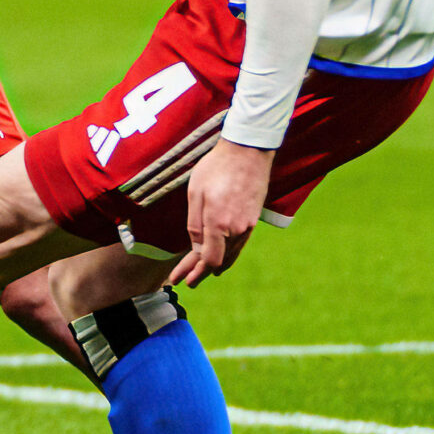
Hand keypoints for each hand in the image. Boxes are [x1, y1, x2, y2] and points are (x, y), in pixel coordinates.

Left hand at [173, 139, 274, 286]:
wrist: (248, 151)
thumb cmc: (216, 168)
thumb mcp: (196, 194)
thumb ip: (195, 225)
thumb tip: (195, 248)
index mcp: (218, 224)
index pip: (208, 260)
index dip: (194, 272)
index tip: (180, 279)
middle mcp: (236, 229)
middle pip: (219, 261)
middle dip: (201, 272)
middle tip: (188, 281)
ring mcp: (247, 225)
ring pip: (231, 254)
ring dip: (215, 265)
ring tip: (203, 273)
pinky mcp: (253, 220)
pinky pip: (239, 244)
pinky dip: (229, 255)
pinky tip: (223, 259)